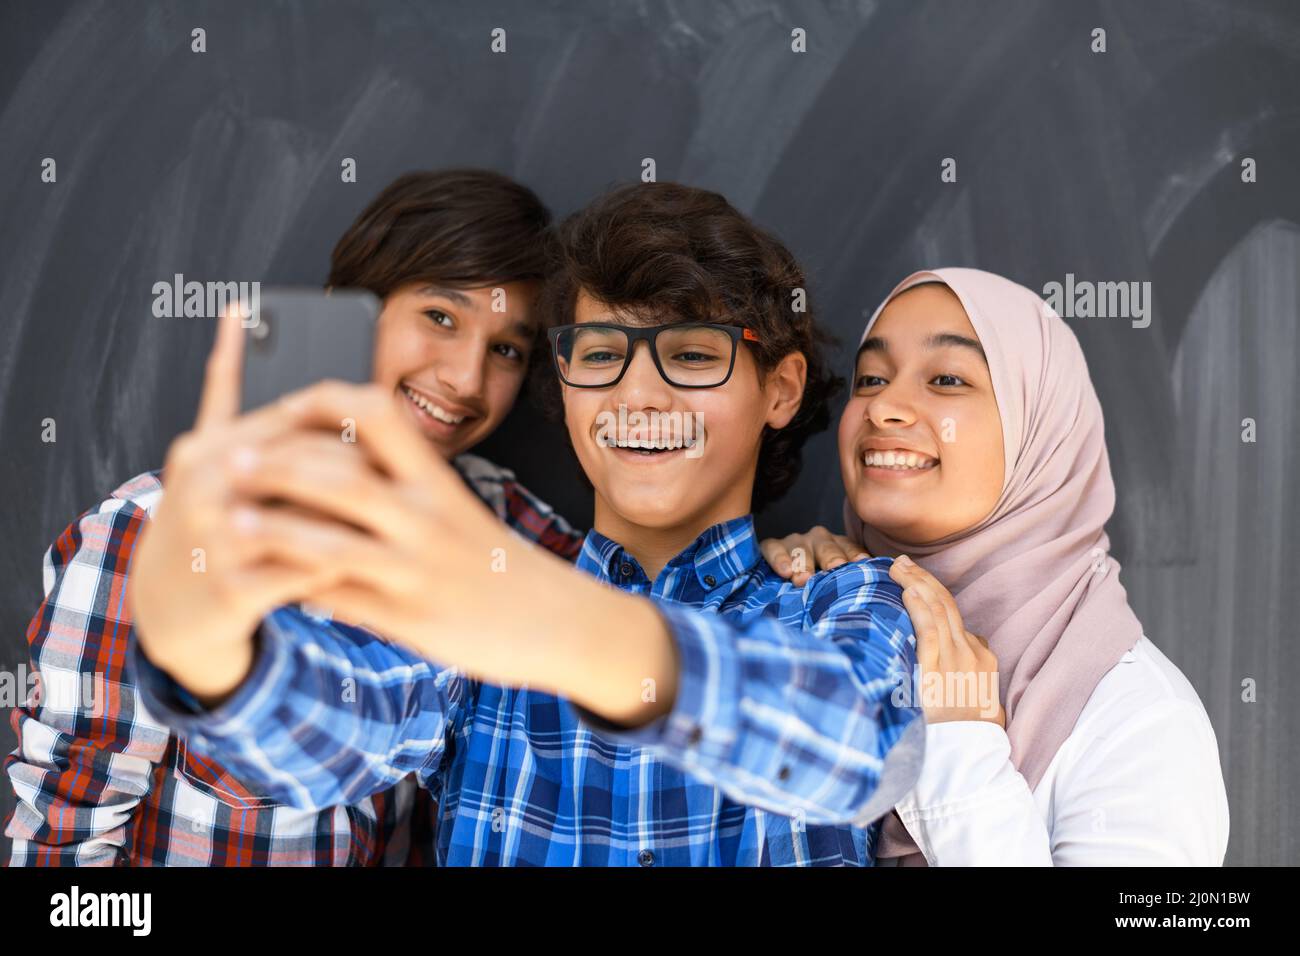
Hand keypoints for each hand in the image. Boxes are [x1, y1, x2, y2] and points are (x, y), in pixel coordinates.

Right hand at [127, 305, 352, 702]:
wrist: (163, 610)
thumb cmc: (203, 517)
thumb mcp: (204, 451)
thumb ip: (226, 385)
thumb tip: (240, 308)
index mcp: (204, 449)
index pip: (290, 419)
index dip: (346, 429)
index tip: (384, 445)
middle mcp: (203, 489)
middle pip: (303, 465)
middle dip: (357, 475)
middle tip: (397, 486)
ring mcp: (213, 541)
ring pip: (307, 521)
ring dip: (352, 525)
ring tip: (385, 527)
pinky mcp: (229, 592)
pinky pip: (302, 575)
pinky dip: (336, 570)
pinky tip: (360, 569)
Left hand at [223, 381, 677, 724]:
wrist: (556, 620)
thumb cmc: (496, 559)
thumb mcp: (457, 506)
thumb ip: (404, 481)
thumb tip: (336, 450)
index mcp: (437, 479)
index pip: (375, 414)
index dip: (320, 403)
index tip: (280, 407)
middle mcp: (427, 516)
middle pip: (339, 475)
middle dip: (276, 465)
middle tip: (228, 461)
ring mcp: (417, 569)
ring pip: (329, 542)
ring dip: (270, 530)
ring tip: (226, 524)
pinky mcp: (410, 618)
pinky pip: (340, 600)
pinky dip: (295, 588)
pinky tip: (262, 583)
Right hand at [759, 526, 868, 585]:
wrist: (779, 586)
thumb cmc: (818, 588)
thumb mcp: (835, 584)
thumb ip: (849, 584)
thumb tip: (874, 592)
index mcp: (838, 547)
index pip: (849, 548)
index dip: (855, 555)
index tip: (862, 563)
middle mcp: (818, 540)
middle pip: (827, 547)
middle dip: (831, 558)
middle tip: (835, 568)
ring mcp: (795, 542)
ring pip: (801, 547)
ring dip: (804, 562)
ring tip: (803, 579)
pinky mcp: (772, 546)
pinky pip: (774, 548)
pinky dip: (779, 558)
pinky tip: (785, 571)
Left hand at [889, 555, 1003, 726]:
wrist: (971, 755)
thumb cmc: (970, 735)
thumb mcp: (980, 702)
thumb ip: (970, 675)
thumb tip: (963, 656)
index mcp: (982, 659)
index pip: (955, 619)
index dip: (933, 595)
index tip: (915, 582)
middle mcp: (972, 654)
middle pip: (946, 606)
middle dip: (923, 580)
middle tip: (902, 562)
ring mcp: (956, 661)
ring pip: (938, 611)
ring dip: (917, 583)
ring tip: (898, 567)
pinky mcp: (938, 670)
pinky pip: (929, 630)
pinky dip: (919, 607)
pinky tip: (907, 590)